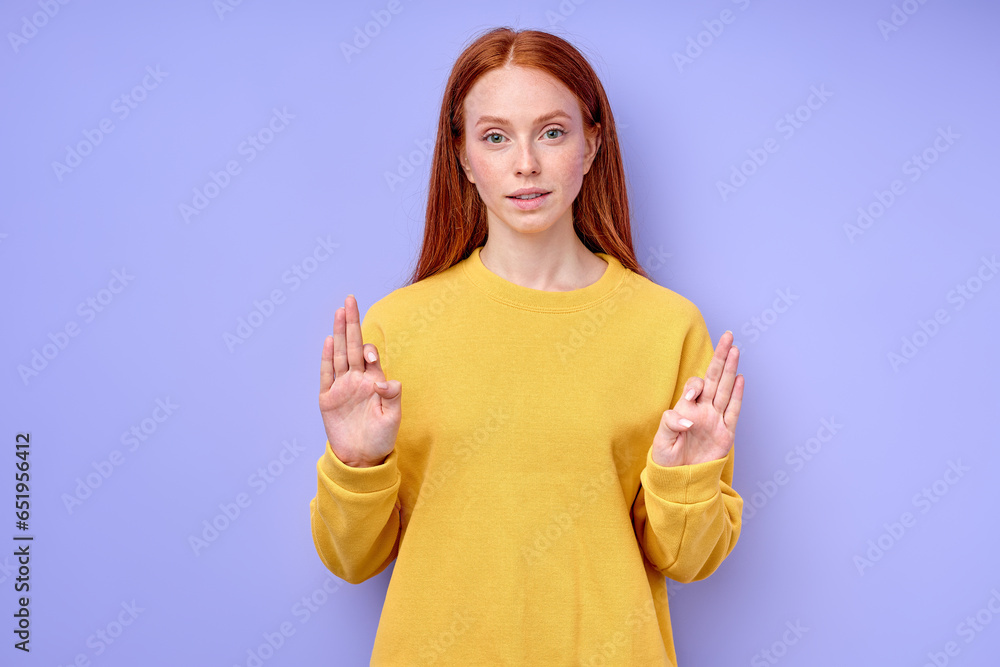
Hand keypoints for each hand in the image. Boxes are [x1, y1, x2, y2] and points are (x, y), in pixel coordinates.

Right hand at [319, 294, 401, 467]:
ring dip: (338, 333)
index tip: (369, 356)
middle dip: (351, 323)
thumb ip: (392, 397)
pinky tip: (328, 341)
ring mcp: (342, 387)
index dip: (370, 350)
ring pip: (338, 354)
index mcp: (374, 381)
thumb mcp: (392, 419)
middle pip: (352, 346)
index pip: (370, 357)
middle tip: (350, 300)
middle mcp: (357, 379)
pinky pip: (326, 375)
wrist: (362, 458)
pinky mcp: (328, 399)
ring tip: (339, 312)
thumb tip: (385, 379)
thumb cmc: (381, 438)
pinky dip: (326, 358)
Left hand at [651, 330, 743, 466]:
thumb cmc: (666, 459)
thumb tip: (689, 417)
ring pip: (725, 389)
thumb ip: (671, 424)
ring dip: (730, 369)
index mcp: (685, 409)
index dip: (694, 386)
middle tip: (727, 336)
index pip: (694, 388)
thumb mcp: (661, 441)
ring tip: (735, 349)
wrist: (679, 480)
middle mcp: (702, 410)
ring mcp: (715, 420)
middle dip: (720, 357)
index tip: (693, 397)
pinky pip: (733, 411)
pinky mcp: (725, 434)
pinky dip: (737, 395)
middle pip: (713, 378)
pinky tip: (740, 377)